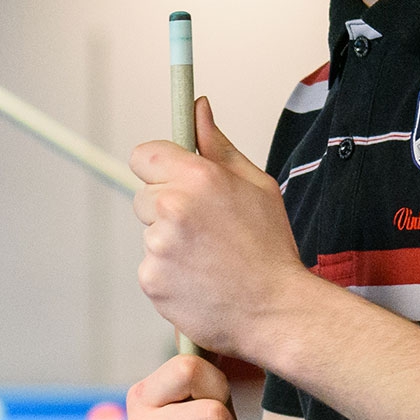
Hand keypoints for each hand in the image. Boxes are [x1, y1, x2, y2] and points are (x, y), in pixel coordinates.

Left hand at [129, 97, 311, 356]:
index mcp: (198, 178)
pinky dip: (169, 273)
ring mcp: (158, 246)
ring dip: (169, 243)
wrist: (277, 311)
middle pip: (144, 196)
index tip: (171, 177)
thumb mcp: (256, 185)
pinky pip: (150, 266)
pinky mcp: (151, 279)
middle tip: (205, 229)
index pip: (143, 154)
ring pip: (149, 234)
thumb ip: (218, 145)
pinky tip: (200, 279)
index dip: (157, 166)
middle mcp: (172, 207)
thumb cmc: (271, 248)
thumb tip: (198, 108)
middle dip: (166, 207)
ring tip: (209, 258)